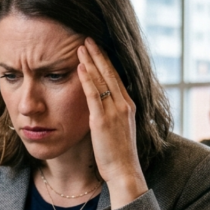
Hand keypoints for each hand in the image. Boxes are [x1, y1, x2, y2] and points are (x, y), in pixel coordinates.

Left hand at [77, 38, 147, 208]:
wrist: (125, 171)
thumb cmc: (119, 155)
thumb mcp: (118, 130)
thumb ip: (112, 115)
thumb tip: (101, 108)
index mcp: (128, 106)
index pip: (116, 77)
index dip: (106, 62)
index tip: (97, 48)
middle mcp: (124, 105)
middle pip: (110, 73)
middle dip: (98, 54)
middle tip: (88, 38)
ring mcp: (114, 111)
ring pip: (102, 80)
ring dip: (91, 61)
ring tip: (81, 45)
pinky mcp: (103, 120)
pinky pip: (94, 95)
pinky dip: (87, 79)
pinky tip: (81, 66)